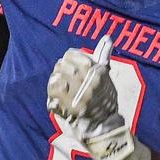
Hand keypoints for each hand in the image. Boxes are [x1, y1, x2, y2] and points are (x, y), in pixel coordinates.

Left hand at [46, 35, 150, 159]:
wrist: (104, 122)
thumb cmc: (104, 96)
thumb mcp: (105, 74)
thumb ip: (103, 55)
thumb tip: (108, 37)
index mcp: (97, 71)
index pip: (70, 55)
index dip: (68, 59)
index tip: (70, 66)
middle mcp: (89, 81)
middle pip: (62, 65)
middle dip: (60, 70)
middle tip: (63, 76)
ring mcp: (80, 95)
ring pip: (56, 78)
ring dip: (55, 81)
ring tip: (60, 86)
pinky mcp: (71, 107)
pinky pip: (53, 93)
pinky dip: (52, 93)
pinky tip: (56, 96)